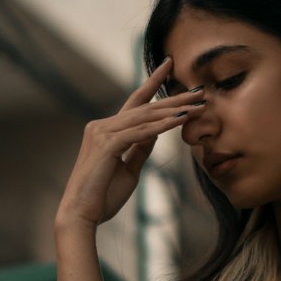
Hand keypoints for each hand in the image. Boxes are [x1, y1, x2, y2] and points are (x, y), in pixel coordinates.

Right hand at [56, 55, 204, 230]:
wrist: (81, 215)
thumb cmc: (103, 196)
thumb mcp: (130, 169)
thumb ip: (141, 148)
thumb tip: (157, 132)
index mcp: (107, 130)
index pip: (135, 101)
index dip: (153, 82)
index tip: (170, 65)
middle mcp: (102, 126)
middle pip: (144, 107)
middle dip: (174, 98)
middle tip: (199, 91)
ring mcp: (102, 133)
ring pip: (144, 117)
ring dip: (174, 111)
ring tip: (197, 106)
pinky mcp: (106, 145)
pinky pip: (139, 133)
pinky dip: (160, 127)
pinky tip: (179, 122)